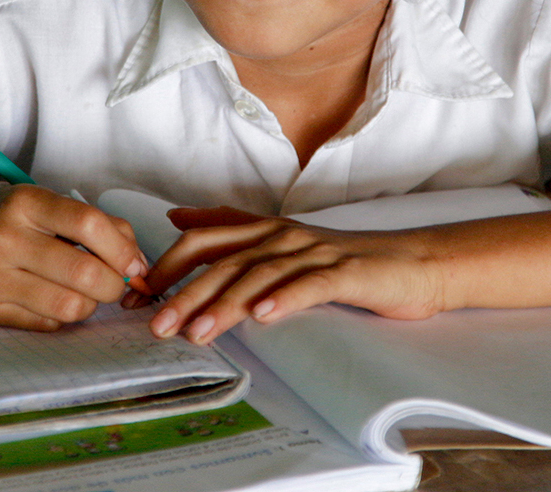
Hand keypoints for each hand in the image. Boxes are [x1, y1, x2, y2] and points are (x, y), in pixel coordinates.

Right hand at [0, 183, 147, 329]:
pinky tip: (59, 300)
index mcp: (25, 202)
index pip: (89, 224)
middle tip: (117, 283)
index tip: (136, 263)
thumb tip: (136, 261)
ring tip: (87, 293)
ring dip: (91, 304)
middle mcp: (6, 238)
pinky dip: (64, 317)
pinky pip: (46, 324)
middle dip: (114, 284)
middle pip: (84, 272)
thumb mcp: (40, 202)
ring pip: (69, 306)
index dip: (123, 248)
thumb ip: (90, 223)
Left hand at [144, 206, 444, 343]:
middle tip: (156, 324)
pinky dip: (284, 299)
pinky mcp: (345, 273)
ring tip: (198, 331)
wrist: (411, 263)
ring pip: (260, 276)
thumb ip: (232, 228)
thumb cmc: (344, 261)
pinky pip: (310, 285)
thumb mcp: (283, 243)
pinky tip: (263, 316)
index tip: (140, 297)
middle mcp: (283, 237)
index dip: (169, 266)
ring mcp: (314, 253)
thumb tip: (179, 218)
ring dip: (226, 304)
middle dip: (186, 293)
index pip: (205, 241)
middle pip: (225, 262)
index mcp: (265, 231)